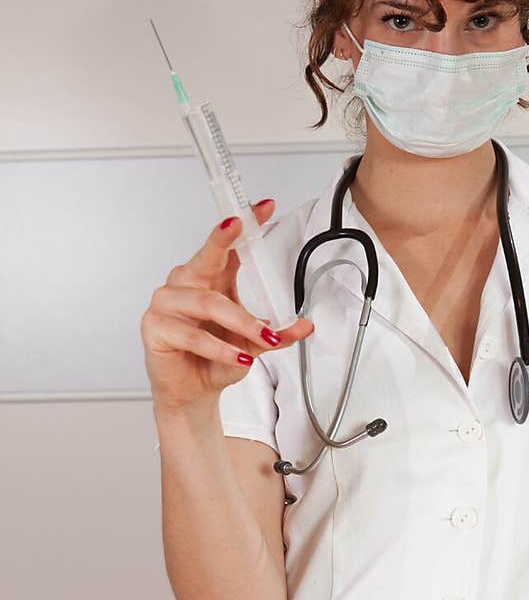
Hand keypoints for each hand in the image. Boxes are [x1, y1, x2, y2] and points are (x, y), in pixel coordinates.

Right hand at [141, 198, 313, 414]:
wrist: (191, 391)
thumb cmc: (214, 358)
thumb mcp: (253, 343)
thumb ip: (277, 332)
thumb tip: (302, 326)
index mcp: (210, 278)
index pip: (228, 246)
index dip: (244, 224)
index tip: (264, 208)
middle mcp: (186, 284)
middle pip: (207, 257)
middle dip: (224, 240)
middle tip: (239, 226)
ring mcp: (167, 303)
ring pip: (208, 302)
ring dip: (241, 322)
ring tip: (263, 338)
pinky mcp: (155, 327)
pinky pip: (191, 334)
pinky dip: (219, 346)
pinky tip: (236, 356)